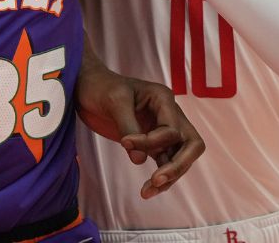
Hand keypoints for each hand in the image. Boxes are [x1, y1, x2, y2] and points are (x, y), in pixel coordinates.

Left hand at [75, 59, 204, 199]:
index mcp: (163, 99)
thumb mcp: (114, 101)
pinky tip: (148, 189)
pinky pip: (164, 162)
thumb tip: (140, 160)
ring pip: (179, 158)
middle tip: (157, 180)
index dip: (151, 141)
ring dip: (168, 177)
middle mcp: (169, 114)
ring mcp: (162, 130)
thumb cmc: (101, 87)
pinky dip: (160, 177)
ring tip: (147, 191)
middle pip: (191, 144)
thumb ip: (128, 127)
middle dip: (178, 165)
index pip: (171, 129)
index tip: (125, 142)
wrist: (87, 88)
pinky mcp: (152, 143)